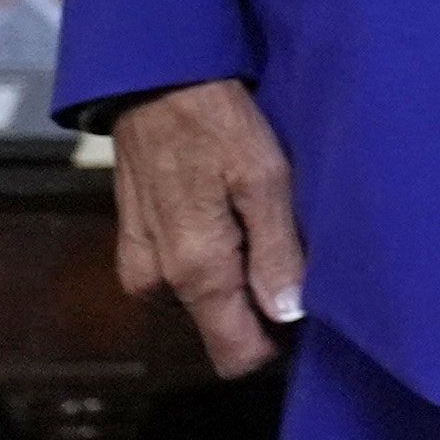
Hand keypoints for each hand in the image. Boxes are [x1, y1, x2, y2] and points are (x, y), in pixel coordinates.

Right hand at [106, 80, 306, 377]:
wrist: (154, 84)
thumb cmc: (216, 123)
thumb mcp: (264, 178)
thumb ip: (277, 251)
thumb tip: (290, 314)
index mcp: (194, 271)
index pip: (235, 355)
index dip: (275, 343)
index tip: (305, 313)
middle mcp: (157, 282)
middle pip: (221, 326)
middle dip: (259, 304)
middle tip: (291, 249)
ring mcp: (141, 266)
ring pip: (203, 299)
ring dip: (235, 275)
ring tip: (261, 221)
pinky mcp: (134, 246)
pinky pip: (181, 273)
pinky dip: (210, 256)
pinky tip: (231, 214)